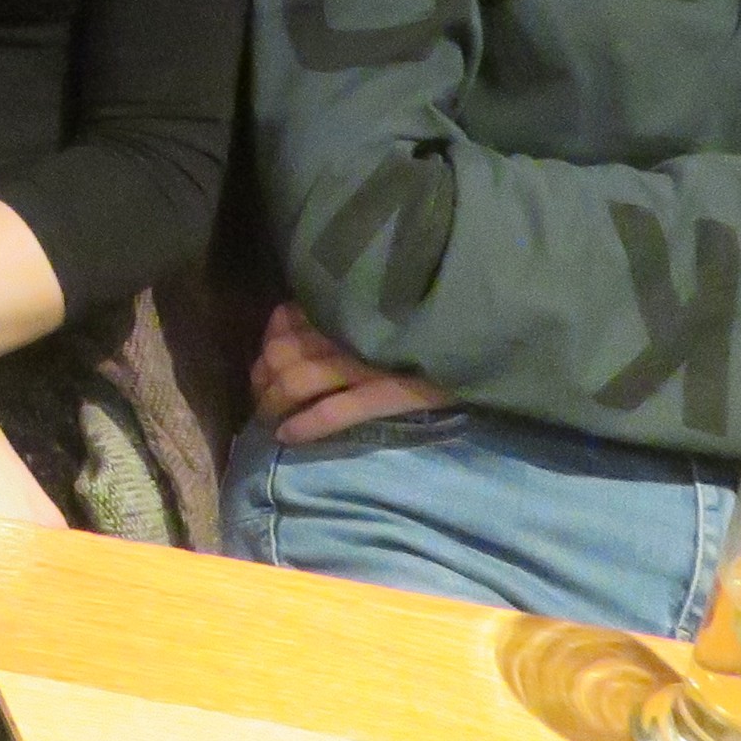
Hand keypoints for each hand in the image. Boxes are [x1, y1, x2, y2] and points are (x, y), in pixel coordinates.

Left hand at [250, 301, 455, 443]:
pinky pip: (338, 410)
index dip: (266, 347)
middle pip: (283, 354)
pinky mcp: (392, 392)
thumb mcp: (378, 306)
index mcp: (345, 304)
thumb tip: (293, 320)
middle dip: (265, 381)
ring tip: (270, 422)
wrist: (477, 335)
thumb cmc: (425, 321)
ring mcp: (368, 362)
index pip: (284, 323)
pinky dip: (307, 424)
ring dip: (275, 404)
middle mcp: (349, 328)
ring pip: (300, 381)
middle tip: (263, 402)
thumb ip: (341, 307)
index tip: (264, 365)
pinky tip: (288, 436)